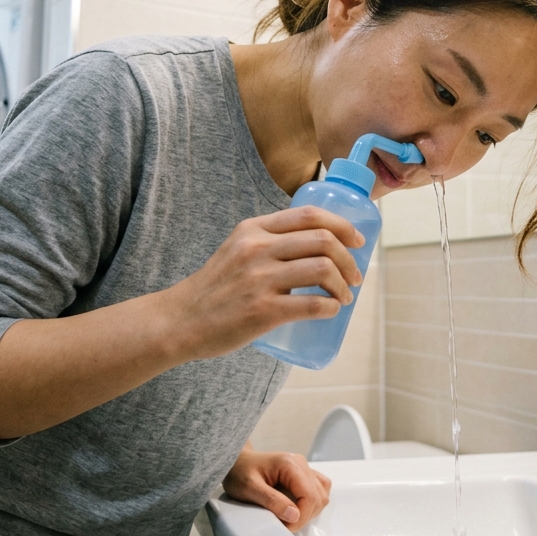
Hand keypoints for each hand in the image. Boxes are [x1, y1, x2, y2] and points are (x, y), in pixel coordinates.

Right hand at [167, 206, 363, 360]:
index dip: (342, 225)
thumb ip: (267, 243)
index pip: (310, 215)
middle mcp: (257, 249)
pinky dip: (330, 307)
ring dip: (344, 285)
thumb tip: (316, 249)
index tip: (356, 240)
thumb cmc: (214, 289)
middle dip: (350, 259)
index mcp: (253, 229)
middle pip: (323, 241)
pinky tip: (331, 311)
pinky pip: (312, 305)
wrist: (180, 321)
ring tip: (344, 297)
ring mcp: (260, 280)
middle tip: (356, 276)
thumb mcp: (236, 249)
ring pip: (323, 269)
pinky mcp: (262, 311)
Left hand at [224, 447, 331, 531]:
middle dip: (304, 516)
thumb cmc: (239, 472)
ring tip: (289, 517)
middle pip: (319, 497)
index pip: (310, 496)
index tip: (285, 527)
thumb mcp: (249, 488)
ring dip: (310, 511)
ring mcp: (304, 468)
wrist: (236, 462)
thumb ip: (272, 501)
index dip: (301, 517)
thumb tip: (295, 515)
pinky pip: (319, 490)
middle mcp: (301, 463)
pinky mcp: (303, 474)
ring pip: (322, 494)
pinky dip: (312, 504)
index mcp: (290, 464)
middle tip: (284, 525)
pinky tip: (296, 509)